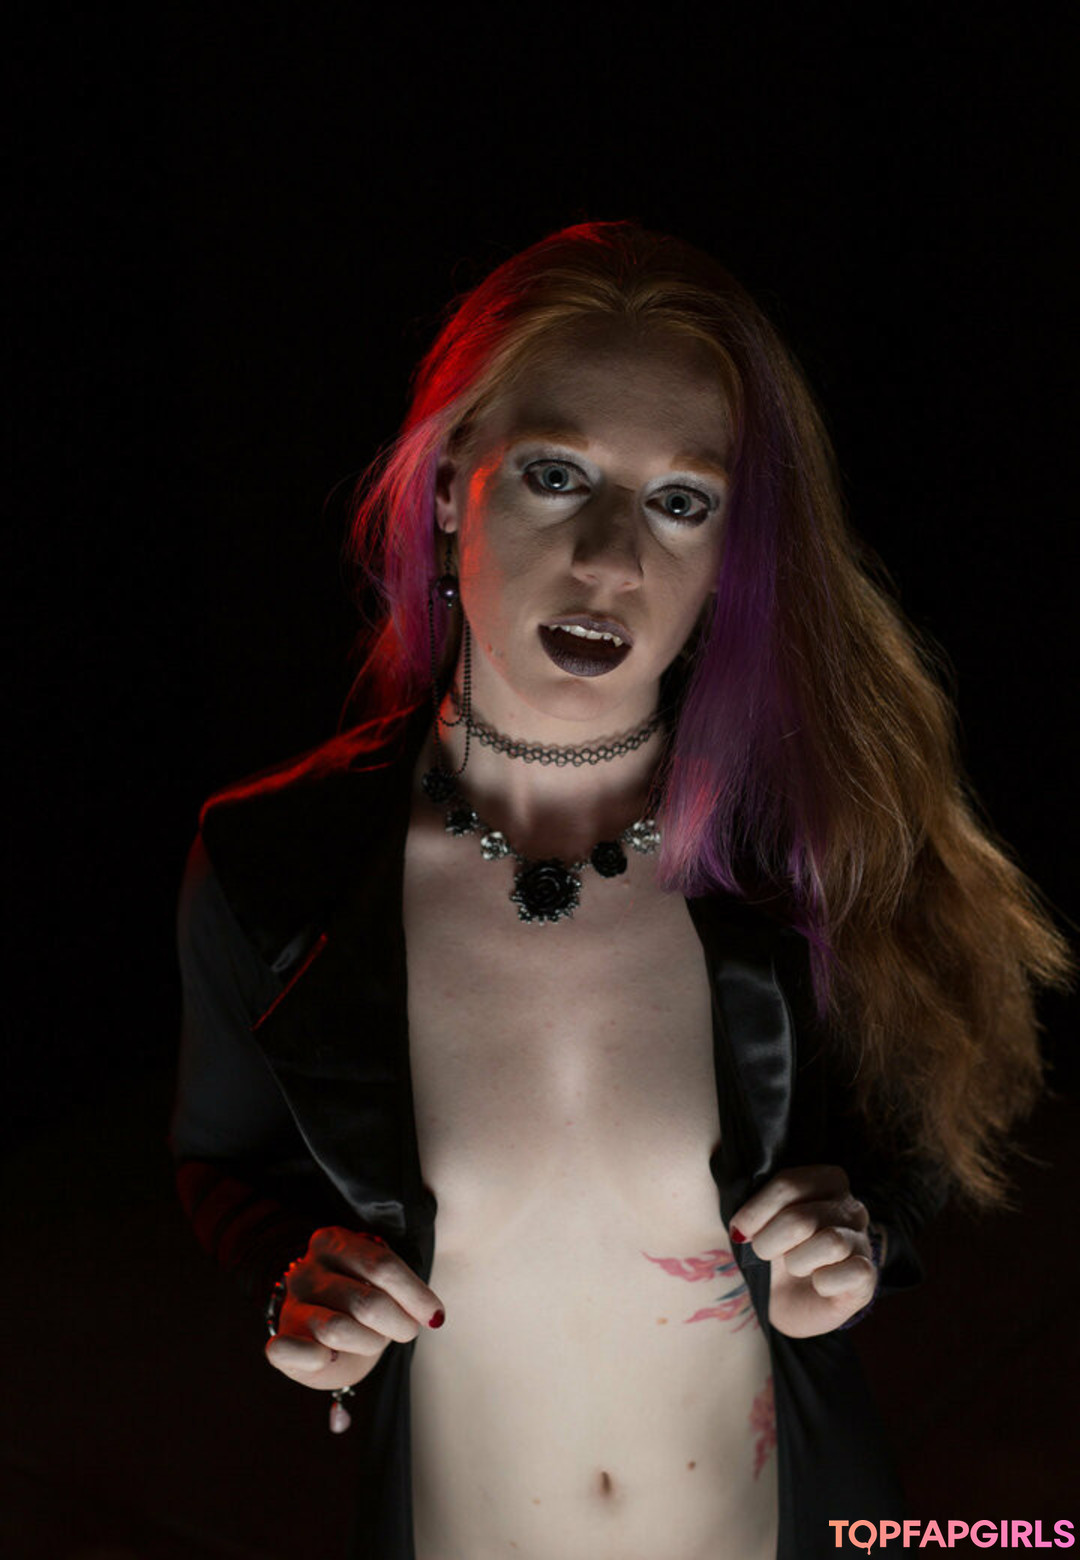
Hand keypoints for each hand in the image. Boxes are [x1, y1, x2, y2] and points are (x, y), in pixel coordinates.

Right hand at [266, 1226, 445, 1391]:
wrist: (326, 1340)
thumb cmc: (361, 1304)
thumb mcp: (382, 1284)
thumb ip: (403, 1290)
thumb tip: (434, 1316)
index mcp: (332, 1242)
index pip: (382, 1265)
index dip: (415, 1295)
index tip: (436, 1317)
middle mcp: (306, 1269)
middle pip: (367, 1302)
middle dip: (397, 1325)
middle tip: (405, 1331)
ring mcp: (290, 1304)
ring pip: (339, 1330)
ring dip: (369, 1343)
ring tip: (372, 1341)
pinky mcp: (279, 1340)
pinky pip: (298, 1353)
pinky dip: (320, 1360)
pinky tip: (331, 1357)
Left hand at [730, 1166, 878, 1338]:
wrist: (787, 1299)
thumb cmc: (773, 1253)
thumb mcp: (758, 1225)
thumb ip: (752, 1211)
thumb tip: (742, 1227)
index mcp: (825, 1180)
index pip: (788, 1184)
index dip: (756, 1212)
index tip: (741, 1232)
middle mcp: (850, 1205)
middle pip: (801, 1218)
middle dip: (770, 1242)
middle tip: (764, 1254)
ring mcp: (862, 1240)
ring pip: (830, 1243)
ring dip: (798, 1262)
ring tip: (794, 1267)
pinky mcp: (868, 1275)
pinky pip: (851, 1272)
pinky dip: (825, 1282)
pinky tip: (818, 1284)